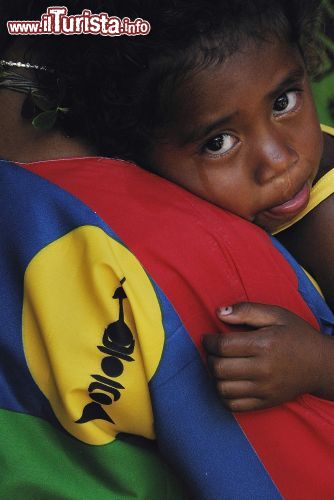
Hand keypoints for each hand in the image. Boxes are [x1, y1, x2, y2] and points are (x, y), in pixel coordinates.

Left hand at [202, 302, 332, 410]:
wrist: (321, 365)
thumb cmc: (296, 336)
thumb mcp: (276, 314)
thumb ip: (247, 310)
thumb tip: (219, 313)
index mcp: (264, 344)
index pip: (222, 346)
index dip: (208, 341)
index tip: (208, 338)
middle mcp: (263, 369)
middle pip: (219, 368)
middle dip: (209, 357)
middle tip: (213, 351)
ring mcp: (264, 389)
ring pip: (222, 388)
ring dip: (214, 377)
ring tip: (220, 365)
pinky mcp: (265, 402)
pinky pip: (233, 405)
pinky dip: (223, 395)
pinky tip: (228, 382)